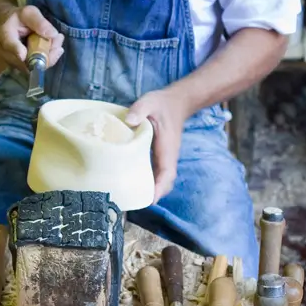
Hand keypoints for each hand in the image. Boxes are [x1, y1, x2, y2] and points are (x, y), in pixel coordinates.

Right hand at [0, 5, 64, 71]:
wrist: (10, 26)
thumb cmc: (19, 18)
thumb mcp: (29, 13)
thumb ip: (39, 22)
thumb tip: (52, 34)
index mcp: (5, 35)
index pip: (9, 44)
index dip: (16, 50)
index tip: (23, 55)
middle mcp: (6, 53)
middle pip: (25, 60)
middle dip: (45, 53)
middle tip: (59, 38)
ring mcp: (13, 62)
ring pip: (34, 66)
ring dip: (49, 55)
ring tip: (57, 40)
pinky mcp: (22, 67)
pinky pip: (37, 67)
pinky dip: (48, 58)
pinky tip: (53, 46)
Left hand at [126, 88, 189, 202]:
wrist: (177, 102)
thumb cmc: (162, 104)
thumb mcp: (149, 102)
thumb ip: (140, 110)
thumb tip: (128, 121)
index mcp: (167, 148)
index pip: (167, 173)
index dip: (159, 188)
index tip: (150, 200)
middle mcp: (168, 156)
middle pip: (164, 183)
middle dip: (153, 195)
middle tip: (132, 203)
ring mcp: (165, 158)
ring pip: (160, 180)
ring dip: (150, 190)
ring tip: (130, 198)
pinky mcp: (160, 157)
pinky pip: (156, 174)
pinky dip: (147, 182)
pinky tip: (132, 183)